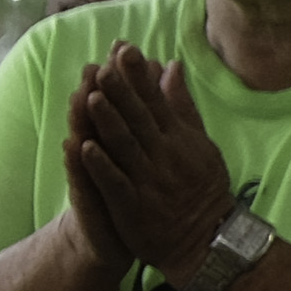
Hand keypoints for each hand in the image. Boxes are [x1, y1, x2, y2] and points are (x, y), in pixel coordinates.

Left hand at [66, 41, 239, 275]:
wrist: (207, 240)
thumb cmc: (201, 187)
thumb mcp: (199, 143)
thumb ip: (181, 105)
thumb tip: (171, 65)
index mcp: (178, 138)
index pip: (156, 101)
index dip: (139, 76)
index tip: (124, 49)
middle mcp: (164, 156)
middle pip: (139, 119)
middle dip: (121, 92)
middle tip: (102, 65)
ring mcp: (149, 181)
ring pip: (125, 147)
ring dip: (108, 122)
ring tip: (90, 98)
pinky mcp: (134, 207)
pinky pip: (115, 183)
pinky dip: (100, 165)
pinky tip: (82, 147)